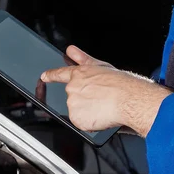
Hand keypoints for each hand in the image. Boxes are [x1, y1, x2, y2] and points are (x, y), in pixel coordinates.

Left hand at [41, 46, 171, 136]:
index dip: (51, 75)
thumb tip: (71, 50)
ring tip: (104, 107)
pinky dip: (90, 122)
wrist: (128, 99)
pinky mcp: (76, 118)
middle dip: (84, 100)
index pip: (60, 74)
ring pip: (77, 110)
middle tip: (101, 100)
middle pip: (73, 96)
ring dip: (88, 111)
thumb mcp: (102, 66)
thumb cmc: (122, 83)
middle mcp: (72, 88)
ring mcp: (73, 103)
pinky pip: (81, 123)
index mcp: (79, 74)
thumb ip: (82, 58)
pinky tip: (101, 116)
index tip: (44, 76)